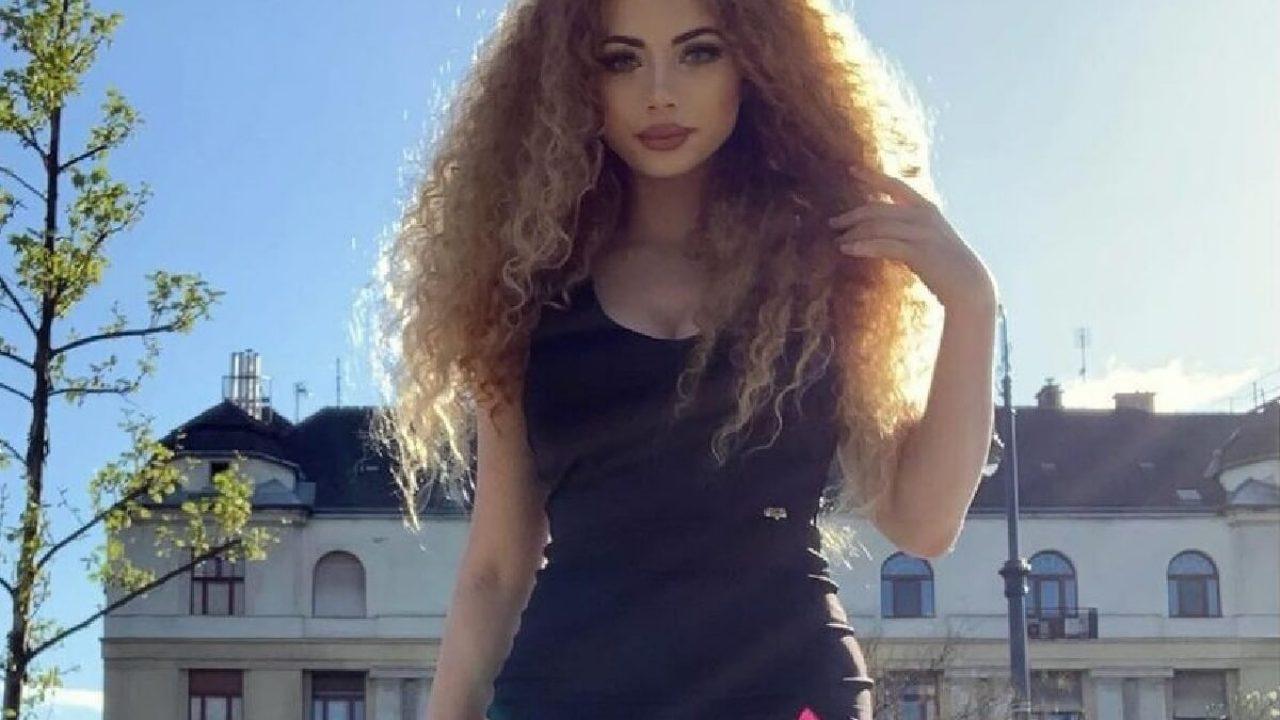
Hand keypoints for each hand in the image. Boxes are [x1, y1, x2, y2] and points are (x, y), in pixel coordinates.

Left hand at [827, 166, 995, 311]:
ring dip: (854, 233)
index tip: (852, 169)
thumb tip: (880, 229)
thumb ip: (908, 229)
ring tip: (838, 242)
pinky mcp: (918, 252)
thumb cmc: (945, 265)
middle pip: (878, 208)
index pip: (895, 185)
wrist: (969, 284)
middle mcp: (923, 215)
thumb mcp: (927, 239)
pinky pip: (884, 245)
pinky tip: (848, 250)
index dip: (873, 176)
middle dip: (852, 215)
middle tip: (833, 223)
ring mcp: (921, 232)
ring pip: (877, 226)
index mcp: (926, 208)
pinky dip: (863, 247)